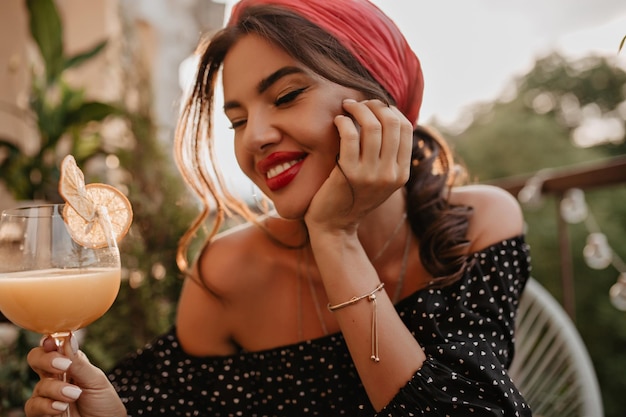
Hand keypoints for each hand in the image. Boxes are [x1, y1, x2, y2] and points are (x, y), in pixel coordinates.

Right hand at [25, 333, 125, 416]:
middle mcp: (56, 377)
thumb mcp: (96, 380)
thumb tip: (68, 338)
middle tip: (62, 365)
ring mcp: (49, 395)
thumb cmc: (104, 402)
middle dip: (45, 359)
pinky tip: (60, 407)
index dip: (50, 342)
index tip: (54, 342)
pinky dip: (45, 405)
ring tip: (74, 395)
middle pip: (37, 359)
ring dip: (55, 389)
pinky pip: (33, 406)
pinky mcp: (43, 412)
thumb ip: (79, 363)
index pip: (53, 347)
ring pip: (39, 384)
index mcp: (70, 364)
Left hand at [305, 99, 412, 231]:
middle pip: (392, 123)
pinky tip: (338, 121)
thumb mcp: (378, 180)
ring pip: (372, 126)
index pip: (405, 128)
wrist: (334, 226)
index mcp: (401, 174)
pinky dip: (344, 122)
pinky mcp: (348, 174)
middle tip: (359, 103)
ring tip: (347, 106)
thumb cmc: (352, 197)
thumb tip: (388, 117)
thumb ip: (387, 157)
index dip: (390, 110)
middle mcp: (390, 174)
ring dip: (358, 109)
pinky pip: (350, 136)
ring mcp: (371, 175)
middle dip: (375, 105)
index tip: (374, 106)